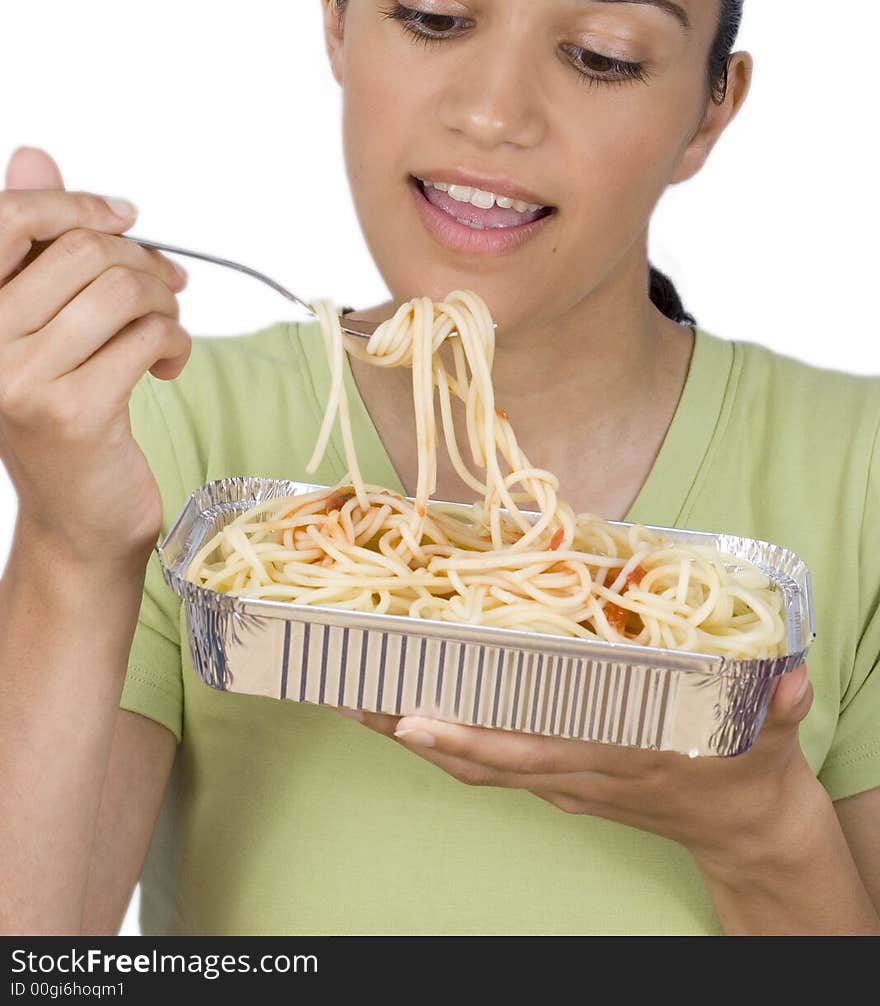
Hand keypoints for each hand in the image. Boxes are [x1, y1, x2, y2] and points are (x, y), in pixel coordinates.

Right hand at [0, 146, 190, 570]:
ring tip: (164, 333)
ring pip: (121, 290)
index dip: (76, 204)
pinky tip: (165, 367)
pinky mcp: (72, 412)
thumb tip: (34, 153)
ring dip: (163, 306)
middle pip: (83, 251)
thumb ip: (37, 243)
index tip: (127, 219)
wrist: (76, 517)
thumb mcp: (42, 324)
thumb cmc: (64, 410)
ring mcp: (19, 378)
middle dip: (143, 264)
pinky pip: (146, 337)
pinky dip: (173, 344)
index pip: (10, 218)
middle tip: (165, 291)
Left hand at [342, 666, 819, 868]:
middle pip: (484, 759)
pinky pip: (496, 761)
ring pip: (480, 763)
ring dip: (419, 736)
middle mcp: (581, 772)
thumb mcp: (770, 738)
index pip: (537, 751)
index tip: (420, 718)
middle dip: (417, 732)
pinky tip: (416, 710)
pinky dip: (451, 740)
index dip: (477, 739)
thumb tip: (789, 680)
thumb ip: (778, 708)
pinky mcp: (566, 779)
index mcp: (621, 757)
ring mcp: (569, 780)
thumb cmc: (749, 771)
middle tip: (357, 694)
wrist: (746, 829)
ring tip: (363, 697)